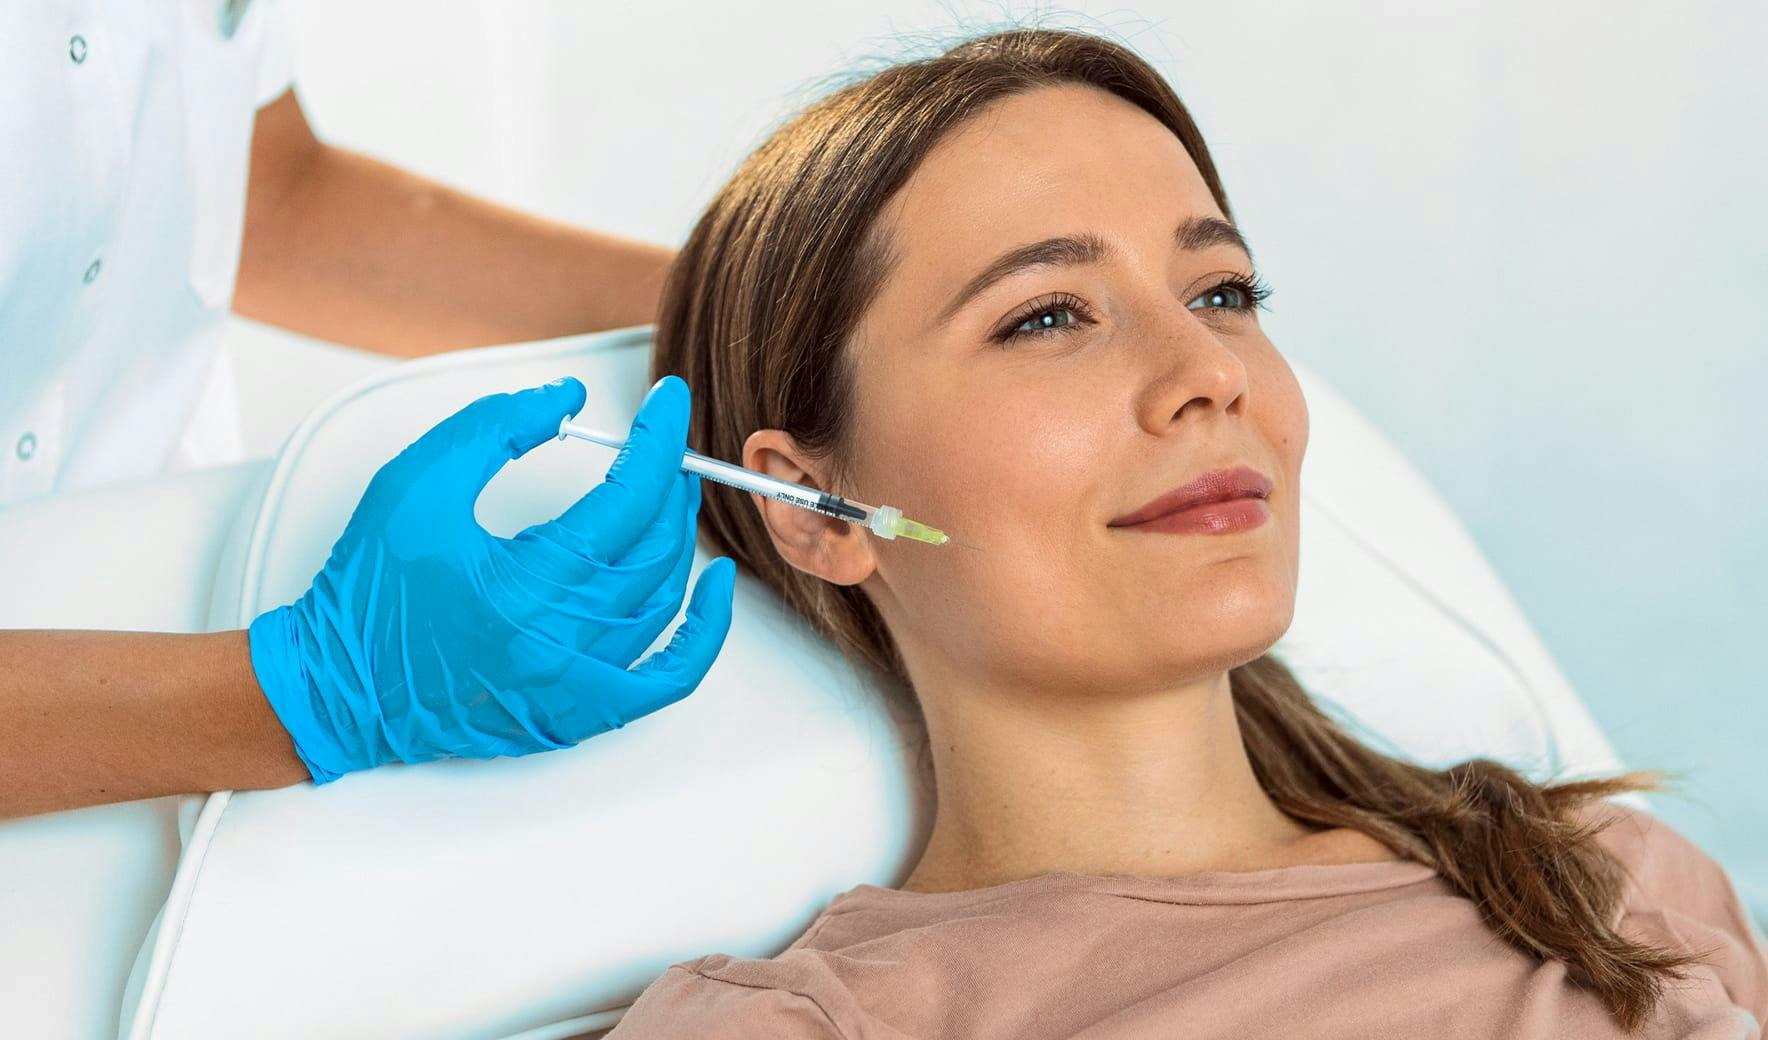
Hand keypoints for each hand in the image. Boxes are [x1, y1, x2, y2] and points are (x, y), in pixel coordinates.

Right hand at [247, 375, 734, 782]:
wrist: (337, 687)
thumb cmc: (365, 592)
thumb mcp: (415, 484)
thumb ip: (495, 427)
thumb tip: (568, 401)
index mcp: (523, 586)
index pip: (626, 499)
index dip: (656, 441)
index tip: (666, 404)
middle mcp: (558, 643)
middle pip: (654, 548)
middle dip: (669, 484)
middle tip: (663, 445)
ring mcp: (572, 687)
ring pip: (662, 600)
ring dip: (676, 540)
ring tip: (668, 497)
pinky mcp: (575, 715)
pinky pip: (665, 680)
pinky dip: (700, 635)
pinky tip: (713, 590)